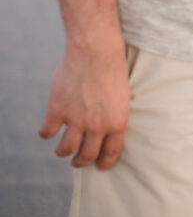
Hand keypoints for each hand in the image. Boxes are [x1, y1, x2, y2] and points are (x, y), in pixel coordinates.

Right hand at [39, 39, 130, 170]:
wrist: (96, 49)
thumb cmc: (113, 67)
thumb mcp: (123, 95)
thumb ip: (114, 114)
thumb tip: (108, 128)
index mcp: (117, 123)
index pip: (111, 153)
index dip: (105, 163)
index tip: (101, 167)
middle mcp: (97, 126)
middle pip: (87, 155)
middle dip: (82, 162)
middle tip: (78, 162)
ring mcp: (76, 120)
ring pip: (66, 149)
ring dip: (63, 152)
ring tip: (63, 151)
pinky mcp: (57, 110)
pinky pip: (48, 132)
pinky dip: (46, 133)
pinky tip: (47, 129)